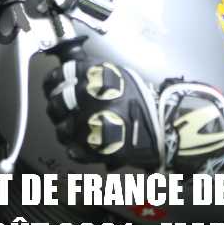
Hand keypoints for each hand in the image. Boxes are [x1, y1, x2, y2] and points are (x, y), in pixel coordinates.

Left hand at [42, 57, 223, 173]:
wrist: (169, 128)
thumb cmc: (146, 101)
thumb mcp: (120, 75)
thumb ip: (92, 74)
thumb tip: (68, 74)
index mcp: (96, 75)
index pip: (60, 75)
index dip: (54, 82)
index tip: (54, 86)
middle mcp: (89, 97)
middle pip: (56, 102)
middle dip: (57, 107)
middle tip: (64, 110)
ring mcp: (90, 124)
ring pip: (61, 129)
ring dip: (66, 130)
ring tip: (80, 130)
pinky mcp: (95, 149)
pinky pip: (73, 150)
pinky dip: (77, 149)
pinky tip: (86, 145)